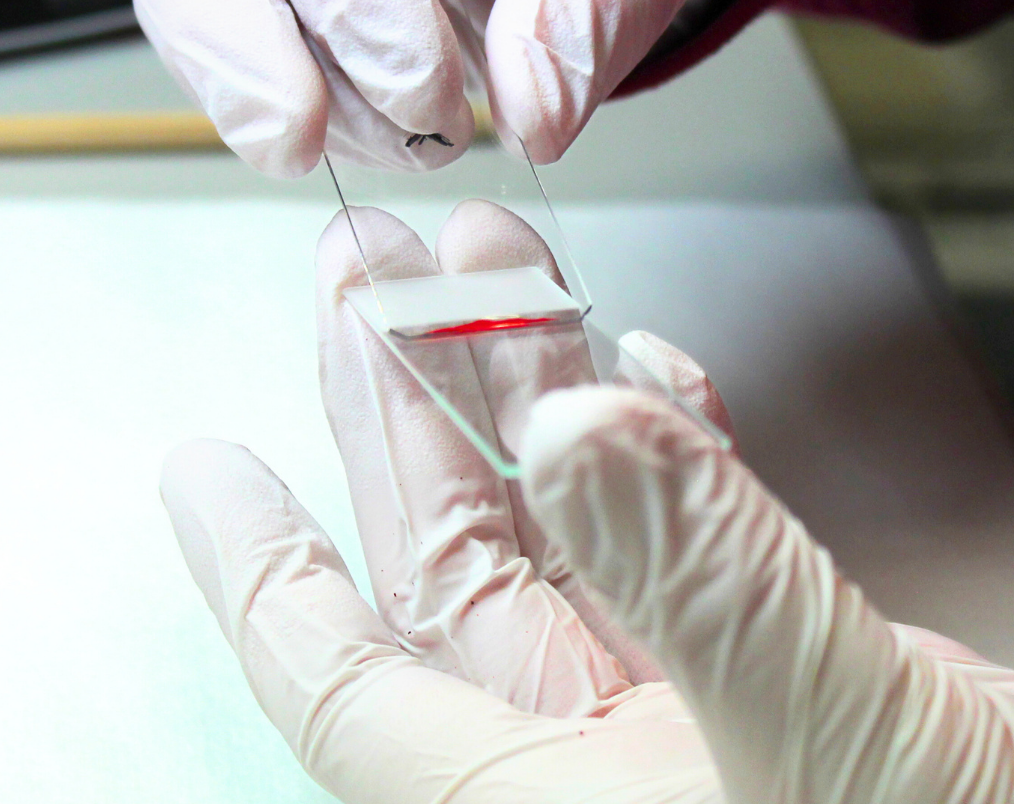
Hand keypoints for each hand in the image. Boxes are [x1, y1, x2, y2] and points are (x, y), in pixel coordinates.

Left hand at [160, 203, 1013, 802]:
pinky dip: (662, 453)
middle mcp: (591, 757)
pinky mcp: (771, 663)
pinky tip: (644, 370)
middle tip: (367, 276)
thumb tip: (572, 425)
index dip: (263, 573)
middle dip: (407, 410)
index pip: (350, 684)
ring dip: (534, 397)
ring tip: (493, 264)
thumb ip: (696, 570)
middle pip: (454, 568)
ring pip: (566, 531)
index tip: (200, 464)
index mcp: (547, 800)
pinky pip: (678, 545)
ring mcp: (683, 705)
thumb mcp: (813, 719)